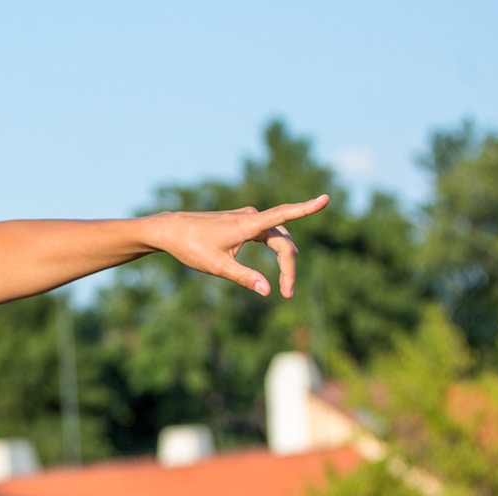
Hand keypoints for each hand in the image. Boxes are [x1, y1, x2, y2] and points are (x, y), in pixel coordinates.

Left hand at [151, 194, 328, 297]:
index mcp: (247, 225)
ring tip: (286, 286)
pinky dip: (275, 248)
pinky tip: (280, 259)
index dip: (306, 208)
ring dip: (284, 259)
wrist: (171, 230)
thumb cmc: (192, 247)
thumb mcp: (217, 266)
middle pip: (283, 241)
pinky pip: (267, 234)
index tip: (326, 198)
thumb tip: (268, 291)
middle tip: (287, 294)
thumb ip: (244, 277)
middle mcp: (251, 217)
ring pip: (277, 237)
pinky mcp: (241, 222)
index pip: (284, 214)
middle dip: (289, 266)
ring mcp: (247, 218)